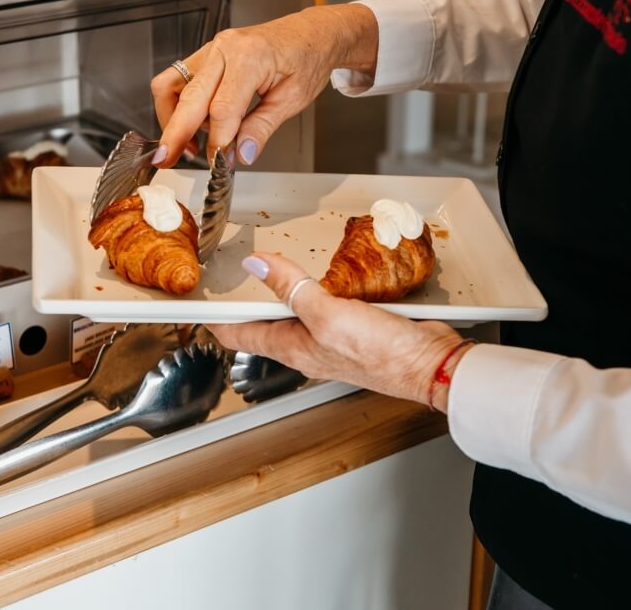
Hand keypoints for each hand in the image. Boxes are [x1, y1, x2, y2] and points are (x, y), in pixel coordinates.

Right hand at [149, 4, 378, 166]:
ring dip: (172, 120)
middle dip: (176, 134)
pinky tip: (193, 127)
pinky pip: (177, 81)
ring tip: (185, 146)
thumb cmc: (306, 59)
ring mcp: (212, 51)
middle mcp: (225, 50)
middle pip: (189, 98)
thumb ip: (262, 128)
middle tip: (166, 160)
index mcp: (251, 57)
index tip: (220, 163)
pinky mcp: (206, 57)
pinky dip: (177, 107)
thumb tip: (241, 154)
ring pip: (172, 86)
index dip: (218, 141)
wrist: (310, 35)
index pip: (223, 109)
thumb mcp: (293, 100)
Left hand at [206, 254, 474, 412]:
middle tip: (231, 282)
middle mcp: (308, 345)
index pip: (240, 334)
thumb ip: (292, 289)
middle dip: (247, 305)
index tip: (199, 305)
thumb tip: (258, 265)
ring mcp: (332, 338)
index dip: (216, 319)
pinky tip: (324, 278)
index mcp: (292, 347)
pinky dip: (318, 290)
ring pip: (296, 314)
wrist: (431, 365)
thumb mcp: (328, 315)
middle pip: (265, 325)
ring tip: (270, 274)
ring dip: (282, 295)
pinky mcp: (357, 328)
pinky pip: (327, 307)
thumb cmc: (382, 354)